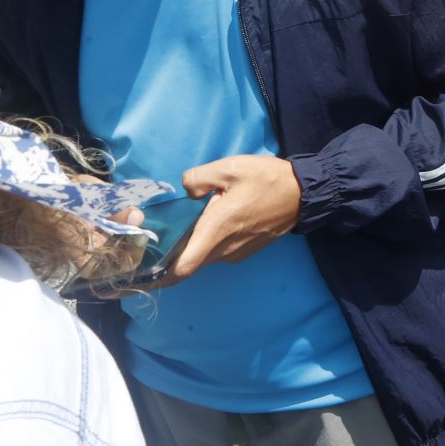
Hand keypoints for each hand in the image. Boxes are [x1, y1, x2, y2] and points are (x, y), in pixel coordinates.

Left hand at [163, 155, 301, 284]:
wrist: (306, 193)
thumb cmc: (268, 180)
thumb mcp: (230, 167)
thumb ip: (198, 178)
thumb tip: (187, 191)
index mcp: (216, 231)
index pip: (180, 269)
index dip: (157, 278)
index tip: (139, 278)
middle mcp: (225, 249)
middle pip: (189, 262)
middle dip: (171, 255)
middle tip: (157, 238)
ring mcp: (238, 252)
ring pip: (205, 256)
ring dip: (195, 245)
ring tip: (190, 224)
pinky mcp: (248, 249)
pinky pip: (220, 251)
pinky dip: (211, 242)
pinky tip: (215, 221)